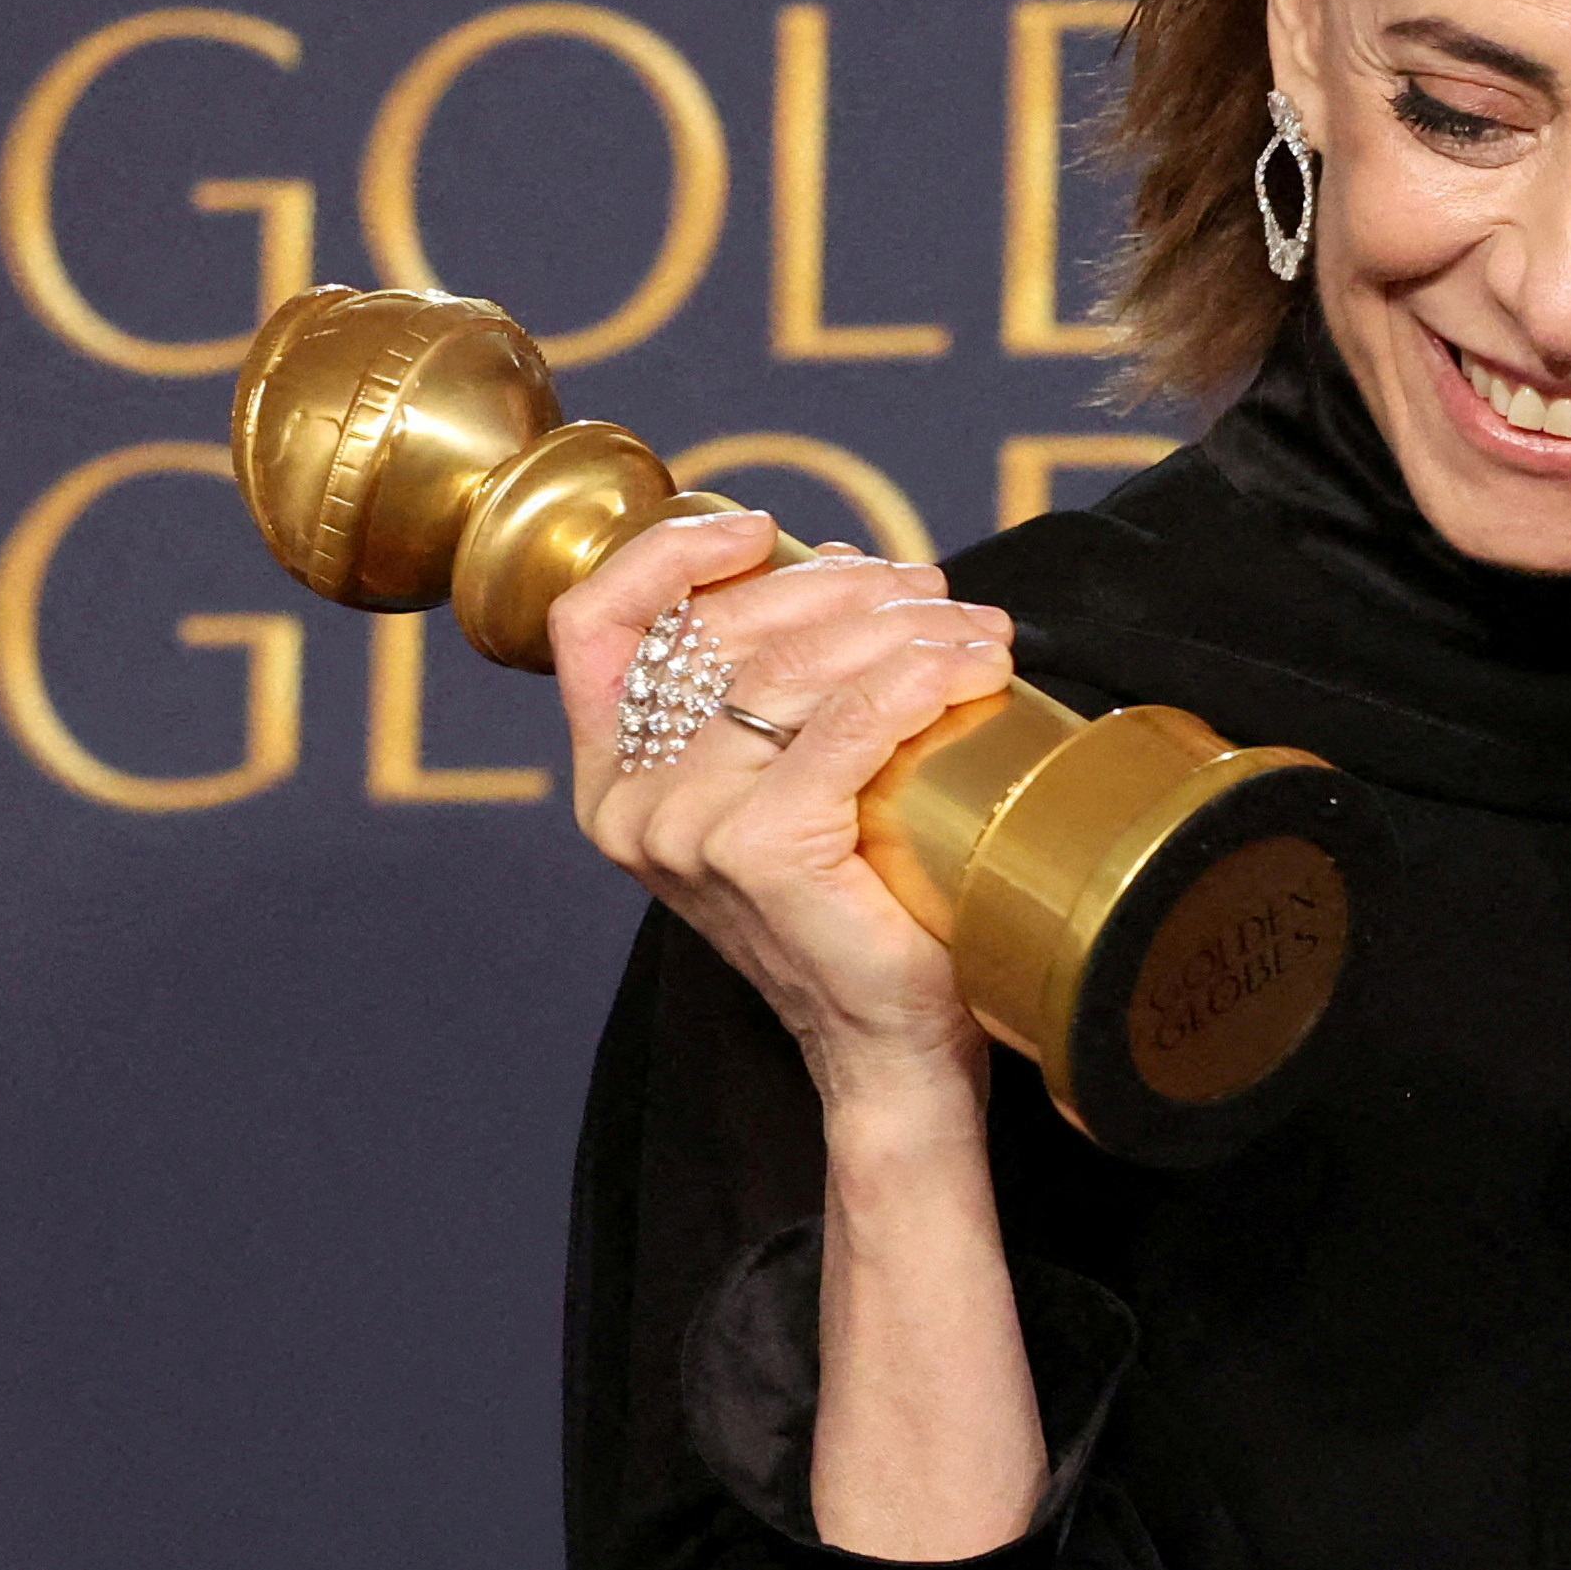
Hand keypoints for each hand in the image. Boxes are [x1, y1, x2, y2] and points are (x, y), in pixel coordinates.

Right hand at [550, 511, 1017, 1116]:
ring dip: (903, 628)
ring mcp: (684, 829)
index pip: (593, 626)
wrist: (888, 1040)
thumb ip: (777, 693)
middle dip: (844, 589)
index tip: (761, 529)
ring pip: (796, 670)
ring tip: (978, 633)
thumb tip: (840, 565)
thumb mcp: (792, 781)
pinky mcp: (758, 851)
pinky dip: (922, 678)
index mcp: (613, 775)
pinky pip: (850, 724)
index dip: (669, 554)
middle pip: (727, 629)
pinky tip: (975, 670)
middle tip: (935, 593)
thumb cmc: (857, 905)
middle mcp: (627, 801)